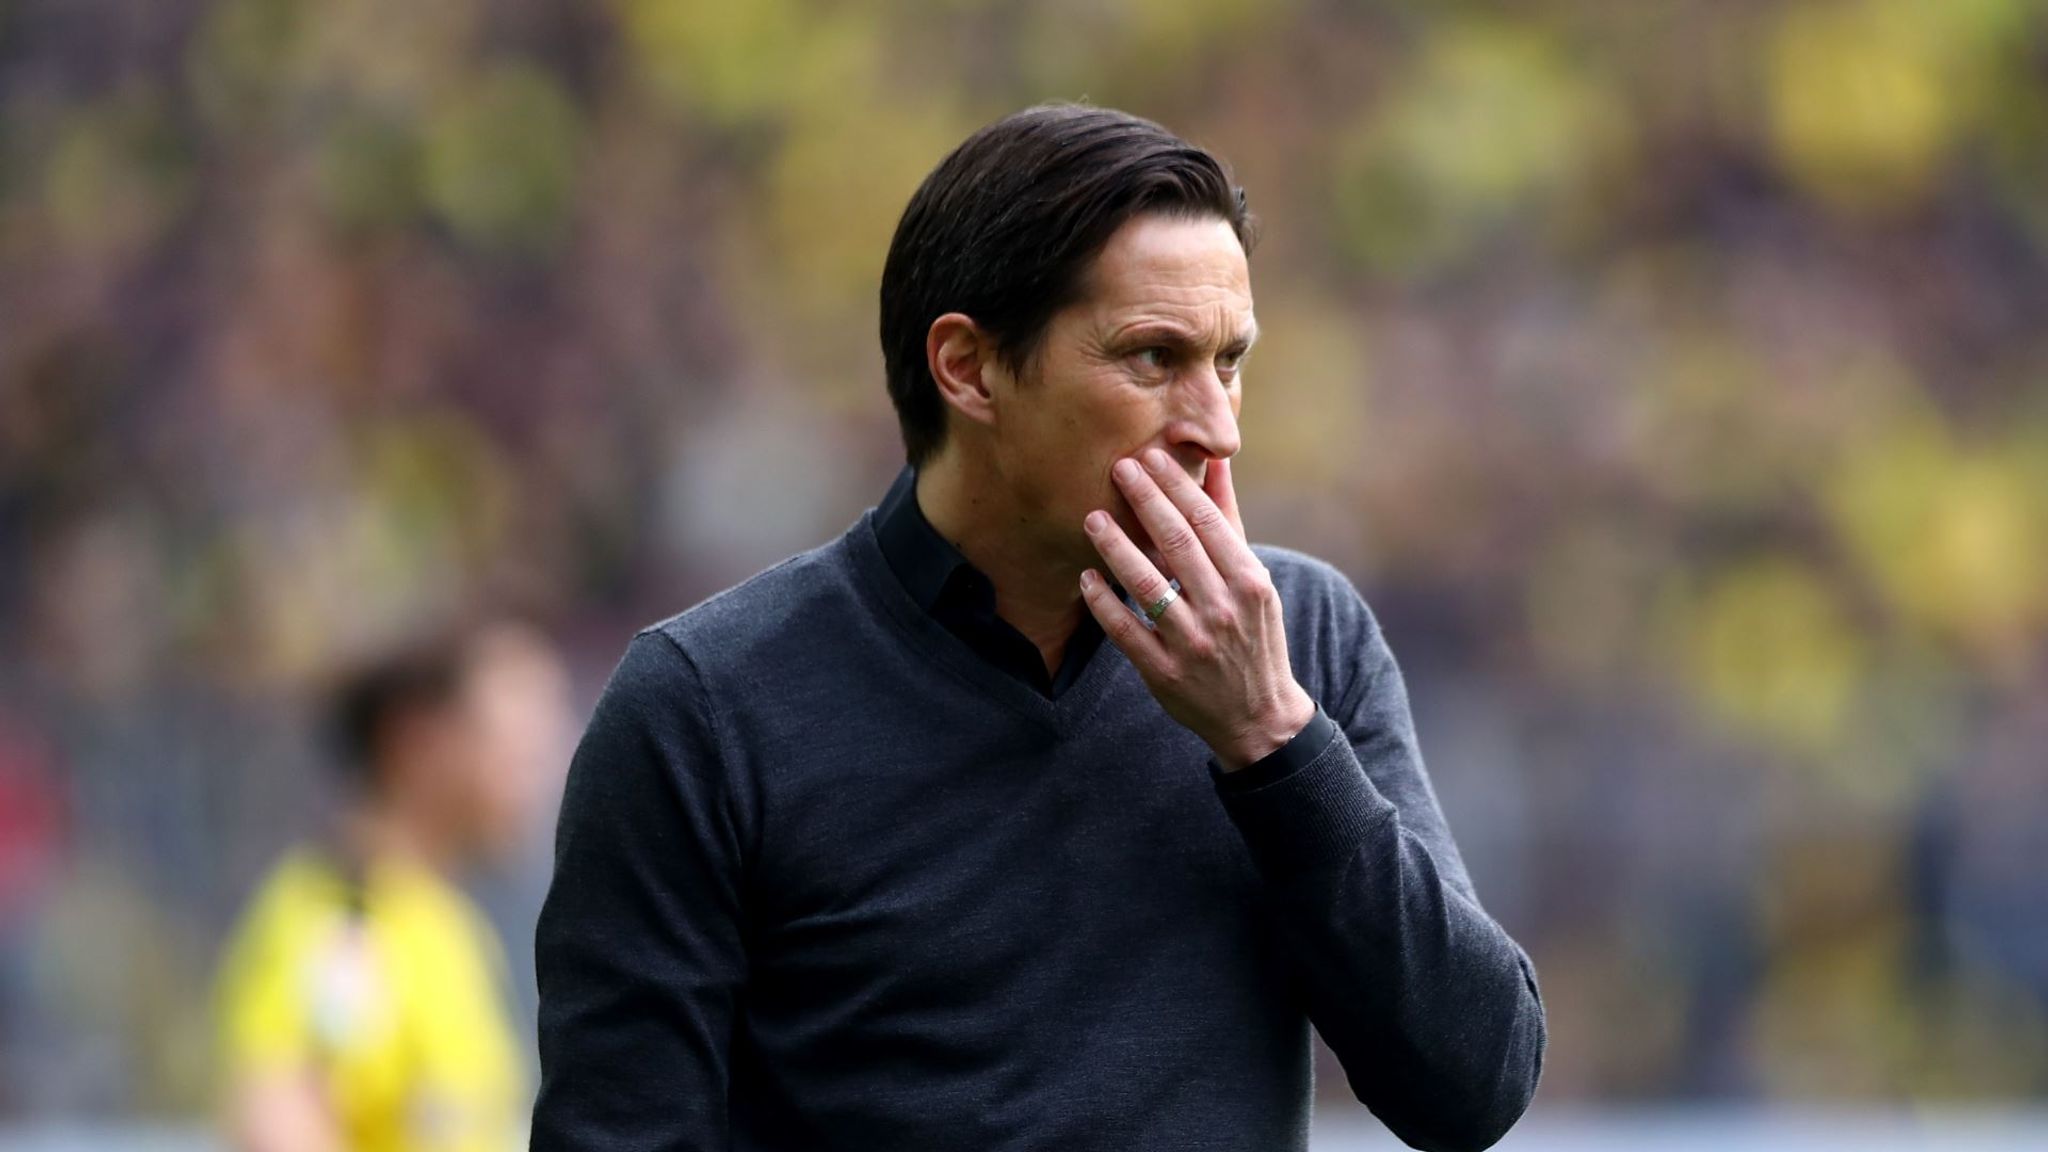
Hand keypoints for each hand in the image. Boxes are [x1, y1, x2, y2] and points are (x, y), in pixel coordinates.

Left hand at [1080, 449, 1314, 771]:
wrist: (1260, 716)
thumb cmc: (1253, 634)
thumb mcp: (1253, 581)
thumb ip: (1229, 523)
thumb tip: (1218, 462)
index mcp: (1249, 582)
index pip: (1208, 523)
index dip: (1176, 486)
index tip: (1149, 456)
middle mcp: (1224, 610)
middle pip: (1178, 545)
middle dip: (1146, 501)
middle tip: (1117, 468)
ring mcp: (1193, 643)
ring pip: (1148, 586)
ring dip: (1117, 548)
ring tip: (1092, 518)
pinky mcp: (1165, 672)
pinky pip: (1127, 631)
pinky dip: (1105, 604)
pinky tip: (1088, 578)